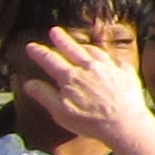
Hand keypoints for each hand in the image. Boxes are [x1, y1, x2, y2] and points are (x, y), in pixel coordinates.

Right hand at [17, 32, 154, 150]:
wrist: (124, 124)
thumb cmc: (90, 122)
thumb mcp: (60, 112)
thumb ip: (44, 95)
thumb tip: (29, 83)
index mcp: (71, 77)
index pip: (50, 60)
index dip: (39, 52)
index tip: (31, 46)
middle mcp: (89, 67)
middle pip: (72, 49)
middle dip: (61, 39)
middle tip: (54, 31)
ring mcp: (109, 68)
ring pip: (94, 51)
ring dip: (84, 45)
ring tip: (79, 43)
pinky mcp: (126, 72)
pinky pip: (114, 58)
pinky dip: (107, 56)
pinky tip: (106, 56)